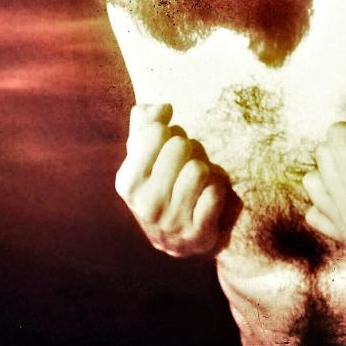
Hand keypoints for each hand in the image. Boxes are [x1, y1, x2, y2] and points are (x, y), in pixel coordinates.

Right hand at [115, 103, 234, 256]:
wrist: (182, 238)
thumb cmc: (165, 184)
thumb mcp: (146, 156)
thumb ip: (146, 124)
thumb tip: (162, 107)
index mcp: (127, 182)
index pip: (155, 132)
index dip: (169, 131)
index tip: (168, 145)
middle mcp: (145, 205)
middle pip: (180, 146)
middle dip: (189, 149)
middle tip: (185, 165)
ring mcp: (171, 223)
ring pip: (198, 169)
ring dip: (205, 169)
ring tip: (198, 182)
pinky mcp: (198, 235)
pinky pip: (216, 191)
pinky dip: (218, 187)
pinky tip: (208, 198)